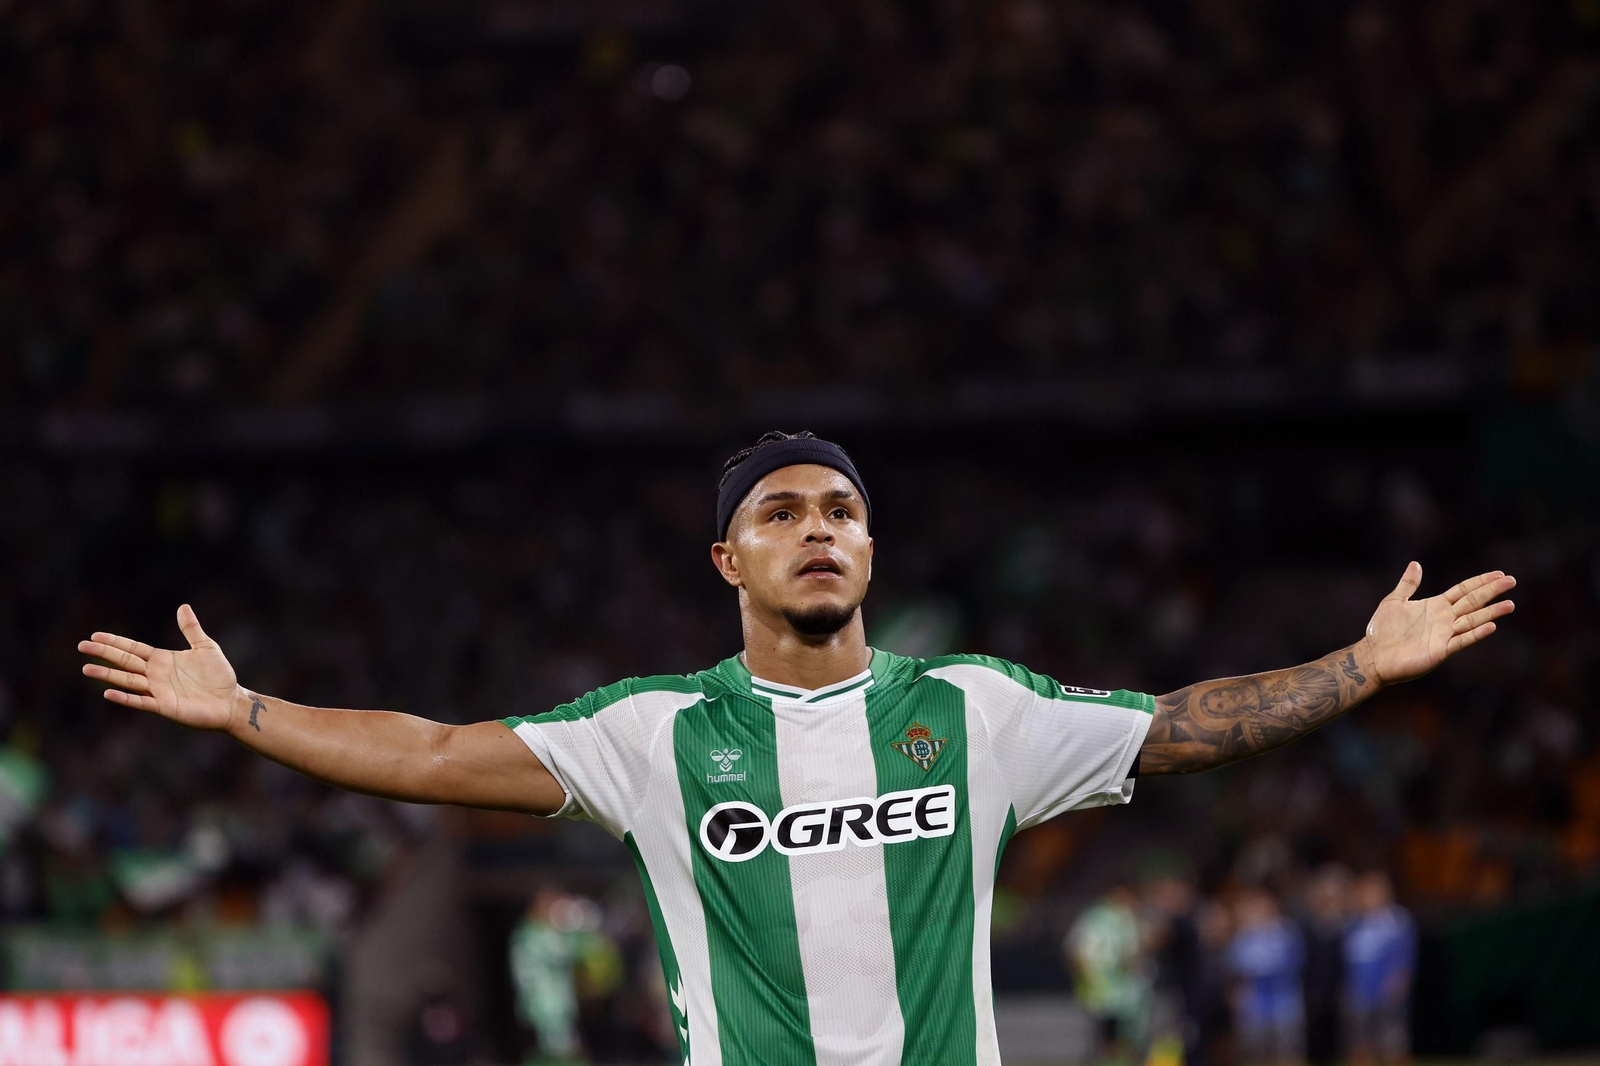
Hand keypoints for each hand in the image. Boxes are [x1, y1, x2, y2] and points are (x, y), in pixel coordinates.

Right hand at [78, 604, 241, 730]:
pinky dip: (125, 698)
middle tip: (82, 646)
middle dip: (104, 654)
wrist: (231, 701)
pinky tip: (108, 693)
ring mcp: (158, 691)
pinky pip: (141, 701)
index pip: (133, 649)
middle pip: (125, 662)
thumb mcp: (206, 647)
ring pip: (127, 681)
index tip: (95, 636)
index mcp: (162, 659)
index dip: (115, 642)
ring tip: (86, 668)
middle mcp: (156, 674)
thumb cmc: (219, 676)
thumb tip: (183, 606)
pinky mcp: (164, 706)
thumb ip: (191, 629)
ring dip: (107, 675)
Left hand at [1358, 562, 1515, 686]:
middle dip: (1491, 591)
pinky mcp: (1441, 650)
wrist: (1373, 655)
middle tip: (1512, 581)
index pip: (1463, 591)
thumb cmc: (1382, 630)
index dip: (1480, 582)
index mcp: (1435, 606)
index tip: (1499, 574)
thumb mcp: (1394, 601)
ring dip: (1491, 612)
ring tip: (1510, 605)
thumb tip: (1416, 564)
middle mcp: (1444, 619)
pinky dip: (1476, 633)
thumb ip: (1408, 584)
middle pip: (1473, 602)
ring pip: (1473, 620)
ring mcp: (1444, 635)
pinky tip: (1491, 626)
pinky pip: (1462, 640)